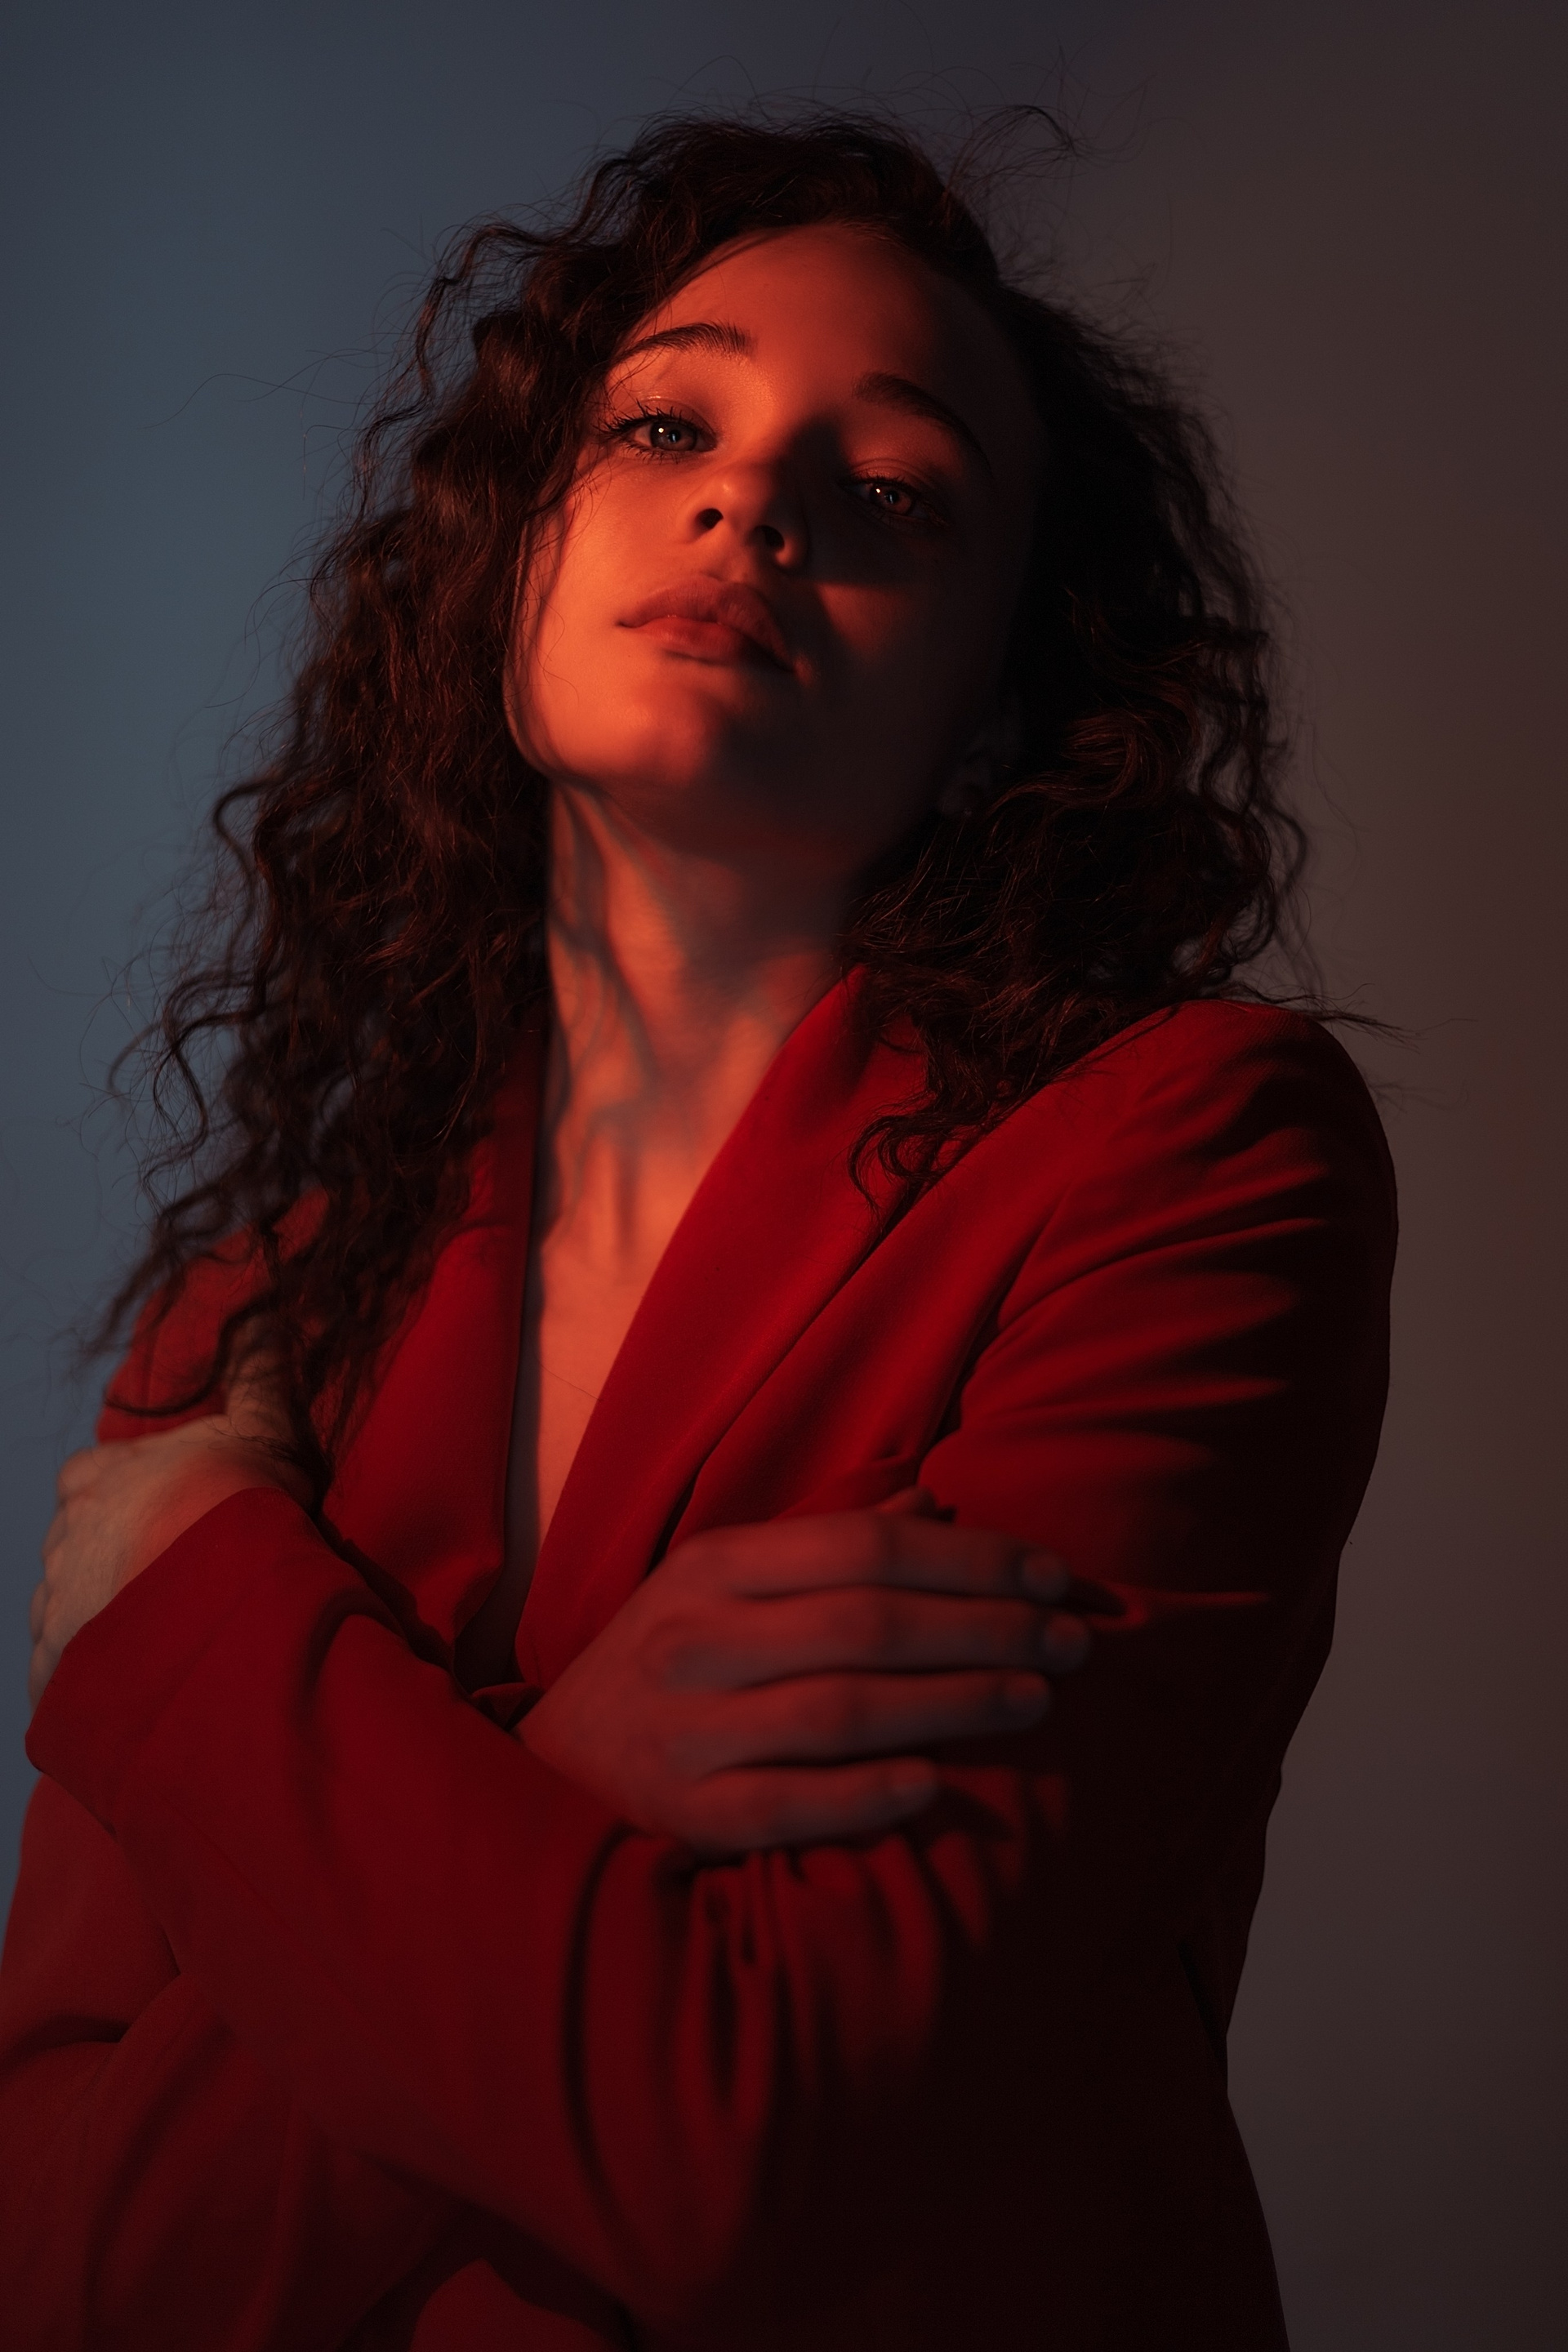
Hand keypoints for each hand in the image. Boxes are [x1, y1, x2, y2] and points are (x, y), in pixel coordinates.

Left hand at [29, 1360, 303, 1711]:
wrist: (217, 1594)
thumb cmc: (232, 1502)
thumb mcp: (260, 1430)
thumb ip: (256, 1377)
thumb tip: (261, 1313)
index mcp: (91, 1480)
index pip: (87, 1481)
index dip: (124, 1497)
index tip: (165, 1514)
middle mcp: (59, 1542)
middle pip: (74, 1549)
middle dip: (110, 1563)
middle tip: (170, 1581)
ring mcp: (54, 1611)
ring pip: (68, 1613)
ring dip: (103, 1621)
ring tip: (163, 1639)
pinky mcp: (58, 1674)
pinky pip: (68, 1676)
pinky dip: (97, 1678)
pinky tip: (142, 1683)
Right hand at [519, 1493, 1089, 1853]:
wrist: (544, 1773)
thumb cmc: (664, 1667)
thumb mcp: (724, 1586)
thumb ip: (825, 1546)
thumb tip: (935, 1504)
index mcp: (715, 1568)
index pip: (865, 1547)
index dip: (971, 1559)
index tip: (1052, 1575)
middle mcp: (698, 1640)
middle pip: (868, 1622)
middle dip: (986, 1627)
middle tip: (1071, 1641)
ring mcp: (688, 1730)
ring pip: (841, 1707)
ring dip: (952, 1701)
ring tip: (1033, 1700)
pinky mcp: (685, 1814)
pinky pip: (788, 1803)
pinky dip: (864, 1794)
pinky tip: (933, 1785)